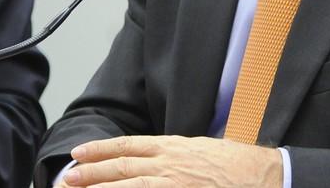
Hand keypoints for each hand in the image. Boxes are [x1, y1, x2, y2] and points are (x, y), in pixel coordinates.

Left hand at [57, 135, 282, 187]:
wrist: (262, 177)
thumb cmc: (235, 164)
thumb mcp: (199, 150)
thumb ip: (173, 154)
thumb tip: (149, 158)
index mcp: (174, 146)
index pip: (128, 145)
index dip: (101, 149)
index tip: (79, 153)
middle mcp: (170, 164)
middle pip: (122, 168)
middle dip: (91, 173)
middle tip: (68, 179)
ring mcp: (174, 184)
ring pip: (128, 187)